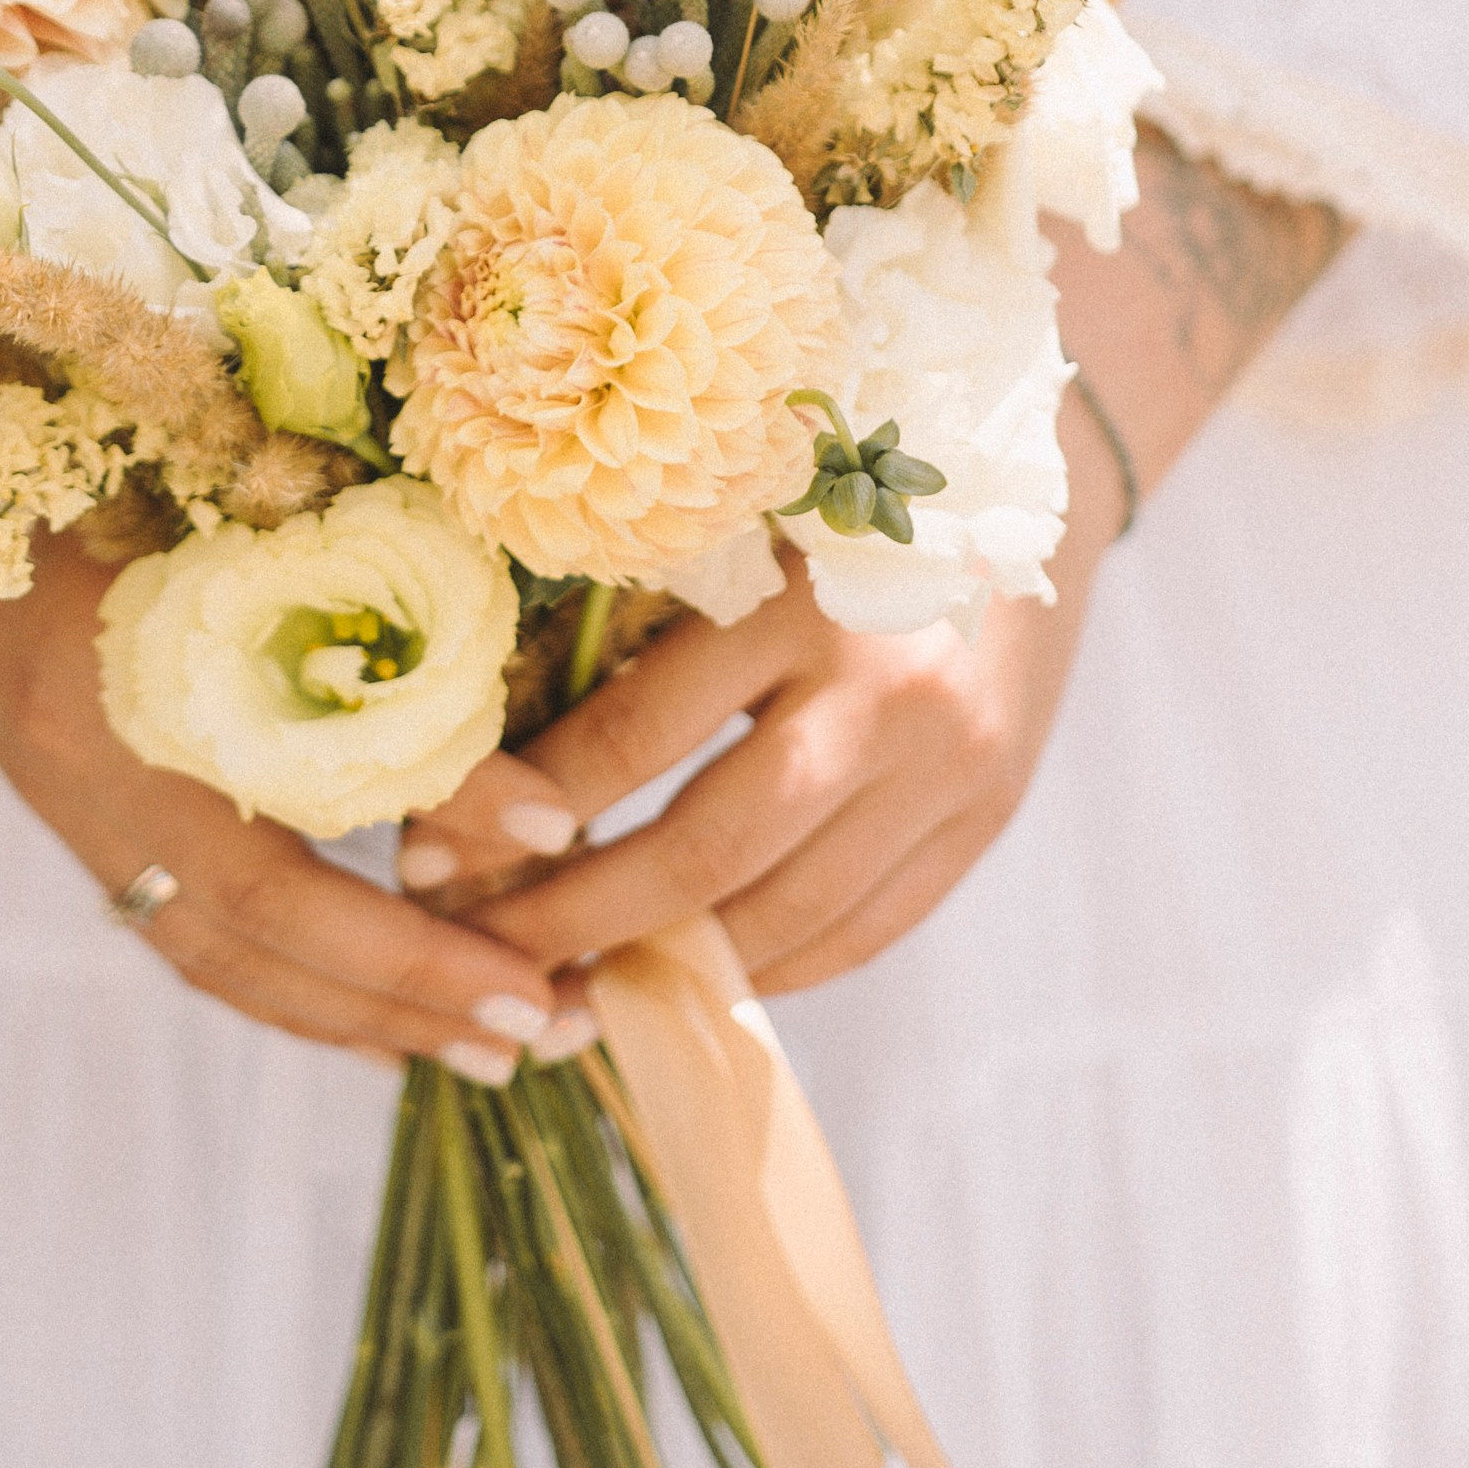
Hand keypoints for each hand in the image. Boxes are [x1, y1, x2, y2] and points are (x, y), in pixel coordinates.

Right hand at [0, 534, 571, 1073]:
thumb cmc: (124, 448)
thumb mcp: (254, 517)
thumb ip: (385, 630)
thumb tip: (540, 794)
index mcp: (131, 688)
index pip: (284, 856)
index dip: (420, 901)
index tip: (556, 905)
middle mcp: (90, 771)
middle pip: (253, 937)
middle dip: (409, 993)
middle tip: (551, 1024)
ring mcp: (72, 802)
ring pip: (217, 956)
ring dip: (358, 1013)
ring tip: (486, 1046)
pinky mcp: (78, 812)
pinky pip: (187, 934)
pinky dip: (292, 981)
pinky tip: (376, 1007)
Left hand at [398, 505, 1104, 998]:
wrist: (1041, 477)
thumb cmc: (841, 491)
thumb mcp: (736, 526)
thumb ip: (634, 626)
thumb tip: (489, 768)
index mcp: (797, 595)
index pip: (634, 735)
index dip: (520, 814)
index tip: (427, 861)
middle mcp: (885, 691)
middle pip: (704, 853)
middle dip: (572, 922)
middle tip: (475, 958)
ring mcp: (949, 768)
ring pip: (783, 918)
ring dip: (662, 970)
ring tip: (564, 991)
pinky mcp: (988, 817)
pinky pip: (859, 932)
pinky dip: (763, 968)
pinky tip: (687, 972)